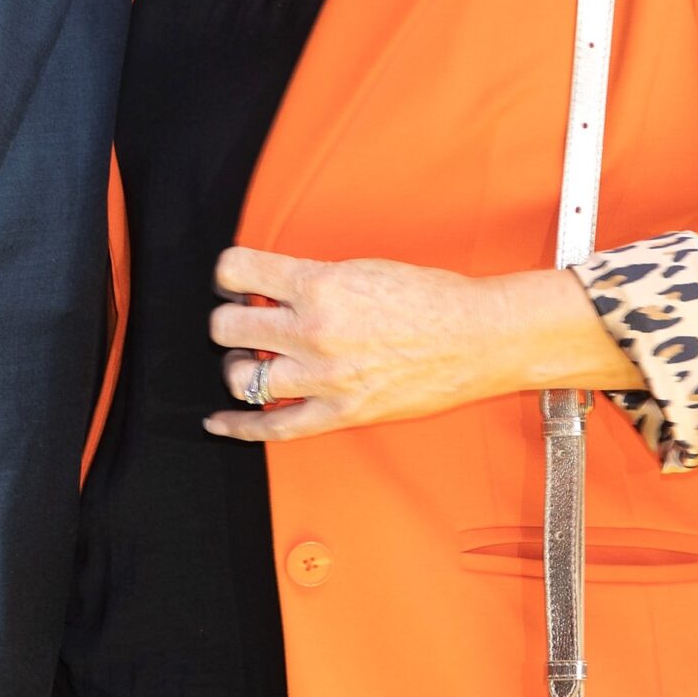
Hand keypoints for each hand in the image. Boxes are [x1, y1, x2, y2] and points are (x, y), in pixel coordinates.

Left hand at [203, 246, 641, 442]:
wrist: (477, 337)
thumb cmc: (430, 298)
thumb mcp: (361, 269)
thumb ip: (311, 279)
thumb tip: (268, 290)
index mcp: (319, 284)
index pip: (236, 271)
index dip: (228, 275)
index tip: (233, 281)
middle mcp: (314, 330)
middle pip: (227, 326)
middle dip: (229, 320)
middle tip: (243, 319)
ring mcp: (324, 377)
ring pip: (241, 377)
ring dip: (239, 366)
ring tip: (252, 360)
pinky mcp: (339, 413)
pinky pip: (273, 427)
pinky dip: (238, 427)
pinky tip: (220, 422)